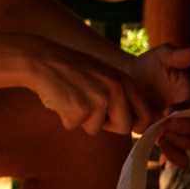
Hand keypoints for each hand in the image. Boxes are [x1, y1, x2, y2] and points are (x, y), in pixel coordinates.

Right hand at [25, 37, 154, 135]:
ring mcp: (99, 98)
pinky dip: (66, 117)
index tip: (127, 126)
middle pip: (125, 128)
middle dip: (108, 126)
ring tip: (72, 97)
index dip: (138, 125)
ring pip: (96, 129)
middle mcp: (116, 88)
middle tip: (90, 108)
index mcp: (124, 80)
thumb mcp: (104, 75)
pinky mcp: (80, 108)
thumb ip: (121, 94)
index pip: (147, 113)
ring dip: (82, 120)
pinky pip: (75, 126)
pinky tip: (61, 99)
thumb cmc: (71, 70)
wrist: (42, 59)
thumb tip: (137, 123)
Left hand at [128, 45, 189, 163]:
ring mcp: (184, 129)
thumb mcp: (160, 56)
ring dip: (184, 144)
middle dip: (186, 129)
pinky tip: (160, 151)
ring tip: (161, 138)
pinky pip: (183, 157)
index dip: (185, 112)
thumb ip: (176, 54)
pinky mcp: (172, 141)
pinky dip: (175, 157)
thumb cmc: (148, 67)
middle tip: (163, 126)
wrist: (130, 82)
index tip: (165, 111)